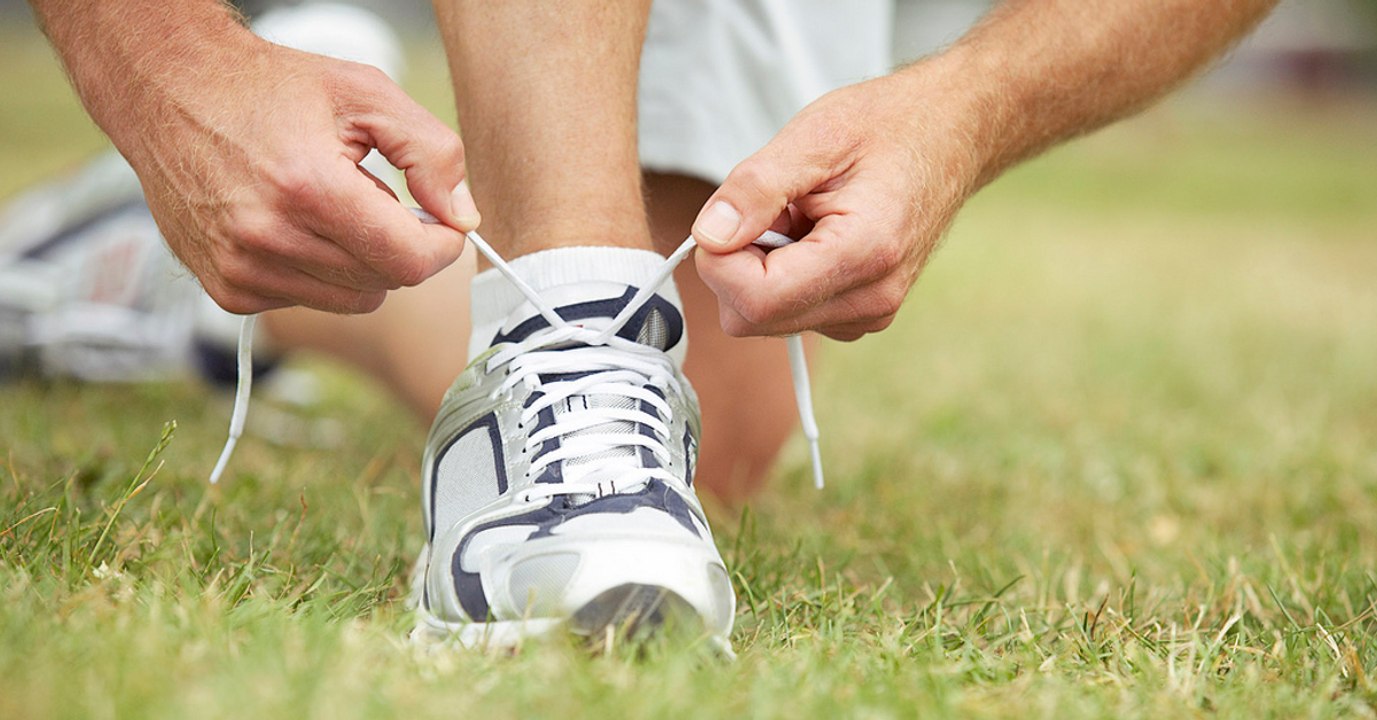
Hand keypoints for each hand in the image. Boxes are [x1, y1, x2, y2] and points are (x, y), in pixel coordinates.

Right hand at [118, 36, 476, 313]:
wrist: (168, 92)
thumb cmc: (269, 89)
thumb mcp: (365, 93)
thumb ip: (431, 152)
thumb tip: (461, 215)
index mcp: (308, 187)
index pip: (409, 261)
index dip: (441, 246)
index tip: (442, 222)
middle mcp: (268, 238)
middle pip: (384, 282)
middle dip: (397, 244)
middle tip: (373, 196)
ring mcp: (242, 270)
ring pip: (352, 299)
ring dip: (358, 260)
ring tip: (328, 206)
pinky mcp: (227, 289)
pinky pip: (309, 301)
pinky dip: (317, 270)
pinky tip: (293, 224)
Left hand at [691, 72, 979, 340]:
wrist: (953, 134)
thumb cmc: (890, 126)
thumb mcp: (814, 136)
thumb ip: (755, 189)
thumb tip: (709, 237)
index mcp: (863, 254)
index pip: (754, 301)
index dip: (720, 261)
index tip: (729, 215)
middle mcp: (870, 299)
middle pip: (752, 318)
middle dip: (738, 264)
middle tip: (772, 208)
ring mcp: (868, 313)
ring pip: (766, 319)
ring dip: (761, 268)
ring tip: (801, 217)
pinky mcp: (860, 314)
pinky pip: (790, 312)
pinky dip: (782, 276)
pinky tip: (812, 235)